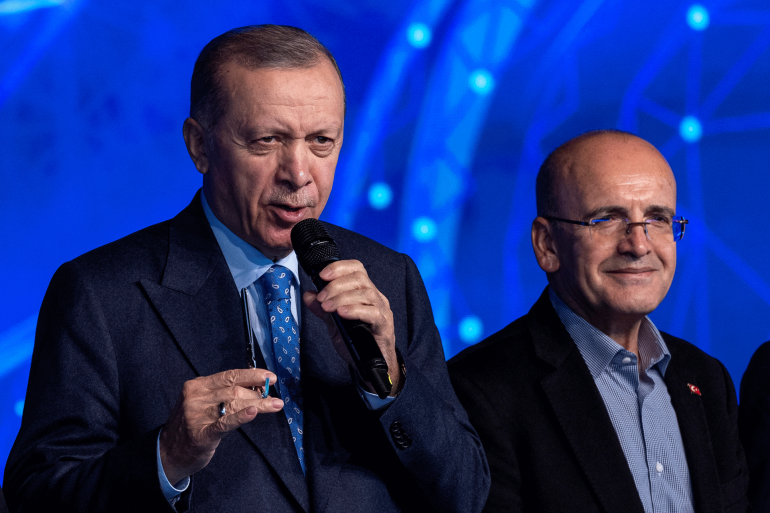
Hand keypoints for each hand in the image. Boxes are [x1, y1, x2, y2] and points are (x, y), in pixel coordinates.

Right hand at [159, 368, 283, 484]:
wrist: (168, 453)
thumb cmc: (192, 424)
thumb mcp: (203, 402)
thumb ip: (224, 393)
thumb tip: (256, 386)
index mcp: (197, 385)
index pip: (229, 376)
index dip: (251, 375)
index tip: (270, 377)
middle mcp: (196, 398)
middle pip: (234, 390)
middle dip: (257, 393)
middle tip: (274, 396)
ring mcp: (197, 416)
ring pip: (234, 405)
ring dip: (258, 404)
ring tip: (275, 404)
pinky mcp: (201, 435)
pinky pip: (224, 423)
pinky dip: (240, 417)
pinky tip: (252, 412)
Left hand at [302, 259, 400, 394]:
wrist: (371, 366)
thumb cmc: (357, 342)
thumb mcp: (335, 324)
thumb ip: (323, 309)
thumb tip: (308, 295)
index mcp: (365, 292)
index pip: (356, 268)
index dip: (339, 267)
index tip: (321, 275)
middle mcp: (376, 297)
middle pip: (359, 278)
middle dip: (336, 285)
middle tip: (322, 298)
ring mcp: (382, 310)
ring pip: (366, 293)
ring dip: (342, 297)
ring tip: (327, 307)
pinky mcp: (384, 325)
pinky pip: (372, 312)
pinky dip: (355, 310)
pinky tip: (341, 313)